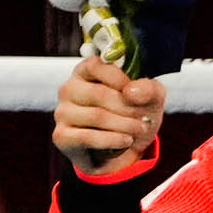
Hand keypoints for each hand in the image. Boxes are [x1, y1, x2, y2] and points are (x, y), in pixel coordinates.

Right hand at [52, 54, 164, 170]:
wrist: (124, 147)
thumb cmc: (134, 113)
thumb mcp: (150, 98)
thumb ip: (148, 89)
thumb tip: (131, 91)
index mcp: (86, 71)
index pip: (96, 65)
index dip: (120, 79)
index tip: (136, 94)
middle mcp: (69, 88)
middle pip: (99, 93)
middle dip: (128, 108)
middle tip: (144, 118)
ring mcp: (62, 112)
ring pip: (96, 116)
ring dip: (124, 125)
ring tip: (139, 129)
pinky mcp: (62, 135)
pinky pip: (88, 137)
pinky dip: (113, 140)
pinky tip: (126, 140)